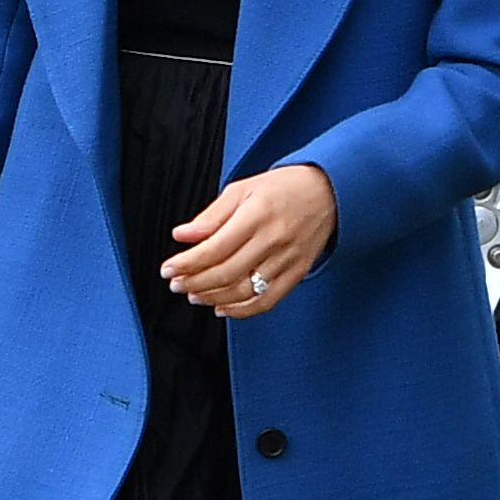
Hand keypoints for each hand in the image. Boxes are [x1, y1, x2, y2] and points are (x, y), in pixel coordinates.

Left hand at [163, 164, 336, 316]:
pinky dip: (241, 310)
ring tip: (194, 294)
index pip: (214, 248)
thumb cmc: (284, 188)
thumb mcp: (242, 189)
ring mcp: (288, 259)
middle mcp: (273, 239)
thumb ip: (211, 216)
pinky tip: (222, 307)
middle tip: (176, 283)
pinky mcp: (297, 273)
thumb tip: (182, 235)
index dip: (186, 263)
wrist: (330, 192)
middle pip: (226, 273)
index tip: (168, 268)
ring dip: (213, 298)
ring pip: (244, 291)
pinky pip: (267, 301)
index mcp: (257, 214)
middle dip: (194, 283)